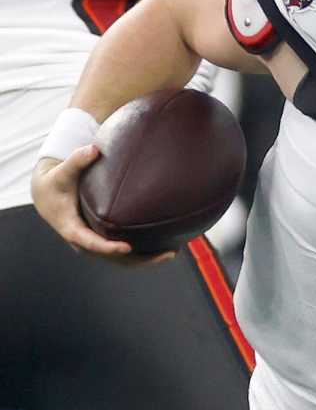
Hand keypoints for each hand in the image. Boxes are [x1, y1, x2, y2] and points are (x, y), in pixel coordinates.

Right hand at [30, 148, 174, 264]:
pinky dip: (143, 253)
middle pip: (112, 258)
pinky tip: (165, 246)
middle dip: (140, 259)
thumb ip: (77, 160)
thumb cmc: (57, 182)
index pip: (90, 243)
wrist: (48, 195)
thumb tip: (93, 149)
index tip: (126, 248)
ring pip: (121, 260)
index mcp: (72, 228)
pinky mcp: (102, 240)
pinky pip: (123, 254)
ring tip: (173, 252)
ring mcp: (94, 243)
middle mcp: (84, 241)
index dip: (107, 247)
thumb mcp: (63, 172)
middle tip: (168, 253)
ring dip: (146, 260)